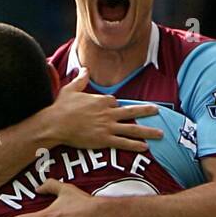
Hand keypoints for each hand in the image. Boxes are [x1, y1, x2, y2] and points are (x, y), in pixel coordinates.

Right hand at [44, 69, 161, 151]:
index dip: (115, 106)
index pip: (114, 102)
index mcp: (101, 100)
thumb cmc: (61, 108)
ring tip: (160, 134)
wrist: (55, 124)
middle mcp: (108, 112)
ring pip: (132, 128)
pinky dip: (135, 145)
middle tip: (158, 111)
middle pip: (131, 111)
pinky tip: (146, 147)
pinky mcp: (104, 139)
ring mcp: (108, 126)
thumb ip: (81, 79)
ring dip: (148, 131)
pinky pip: (123, 142)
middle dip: (146, 111)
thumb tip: (85, 69)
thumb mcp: (71, 89)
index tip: (112, 110)